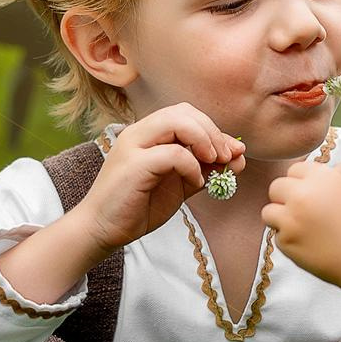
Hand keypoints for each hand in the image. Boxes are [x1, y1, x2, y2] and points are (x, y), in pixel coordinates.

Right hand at [68, 103, 243, 252]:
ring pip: (176, 121)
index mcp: (148, 134)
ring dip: (204, 140)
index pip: (186, 114)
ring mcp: (134, 146)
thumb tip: (238, 157)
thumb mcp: (180, 185)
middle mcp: (139, 133)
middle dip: (212, 132)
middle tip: (226, 157)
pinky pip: (172, 153)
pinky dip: (191, 165)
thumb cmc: (138, 207)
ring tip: (214, 162)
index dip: (214, 129)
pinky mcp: (133, 165)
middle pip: (183, 111)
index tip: (234, 153)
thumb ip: (205, 169)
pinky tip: (196, 181)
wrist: (103, 230)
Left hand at [262, 159, 340, 290]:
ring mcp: (292, 218)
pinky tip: (311, 246)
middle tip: (303, 214)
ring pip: (269, 211)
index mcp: (323, 177)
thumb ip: (322, 186)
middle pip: (277, 187)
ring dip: (281, 219)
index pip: (294, 170)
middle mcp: (304, 194)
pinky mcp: (287, 242)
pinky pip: (277, 236)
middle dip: (286, 199)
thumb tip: (294, 185)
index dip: (301, 184)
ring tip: (304, 230)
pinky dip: (289, 241)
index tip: (312, 197)